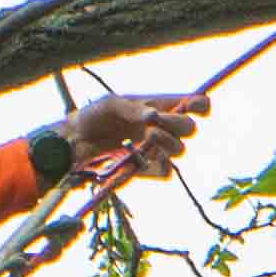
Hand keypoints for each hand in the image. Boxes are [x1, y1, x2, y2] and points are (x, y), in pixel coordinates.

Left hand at [63, 90, 208, 181]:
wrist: (75, 143)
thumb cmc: (93, 116)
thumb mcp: (111, 104)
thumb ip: (134, 108)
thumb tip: (155, 117)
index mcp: (158, 106)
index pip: (192, 104)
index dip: (200, 105)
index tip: (195, 106)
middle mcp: (162, 127)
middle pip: (190, 127)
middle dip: (179, 124)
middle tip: (157, 122)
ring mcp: (155, 150)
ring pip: (180, 149)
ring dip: (167, 142)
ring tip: (146, 137)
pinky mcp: (146, 169)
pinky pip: (166, 171)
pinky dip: (159, 165)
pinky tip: (145, 158)